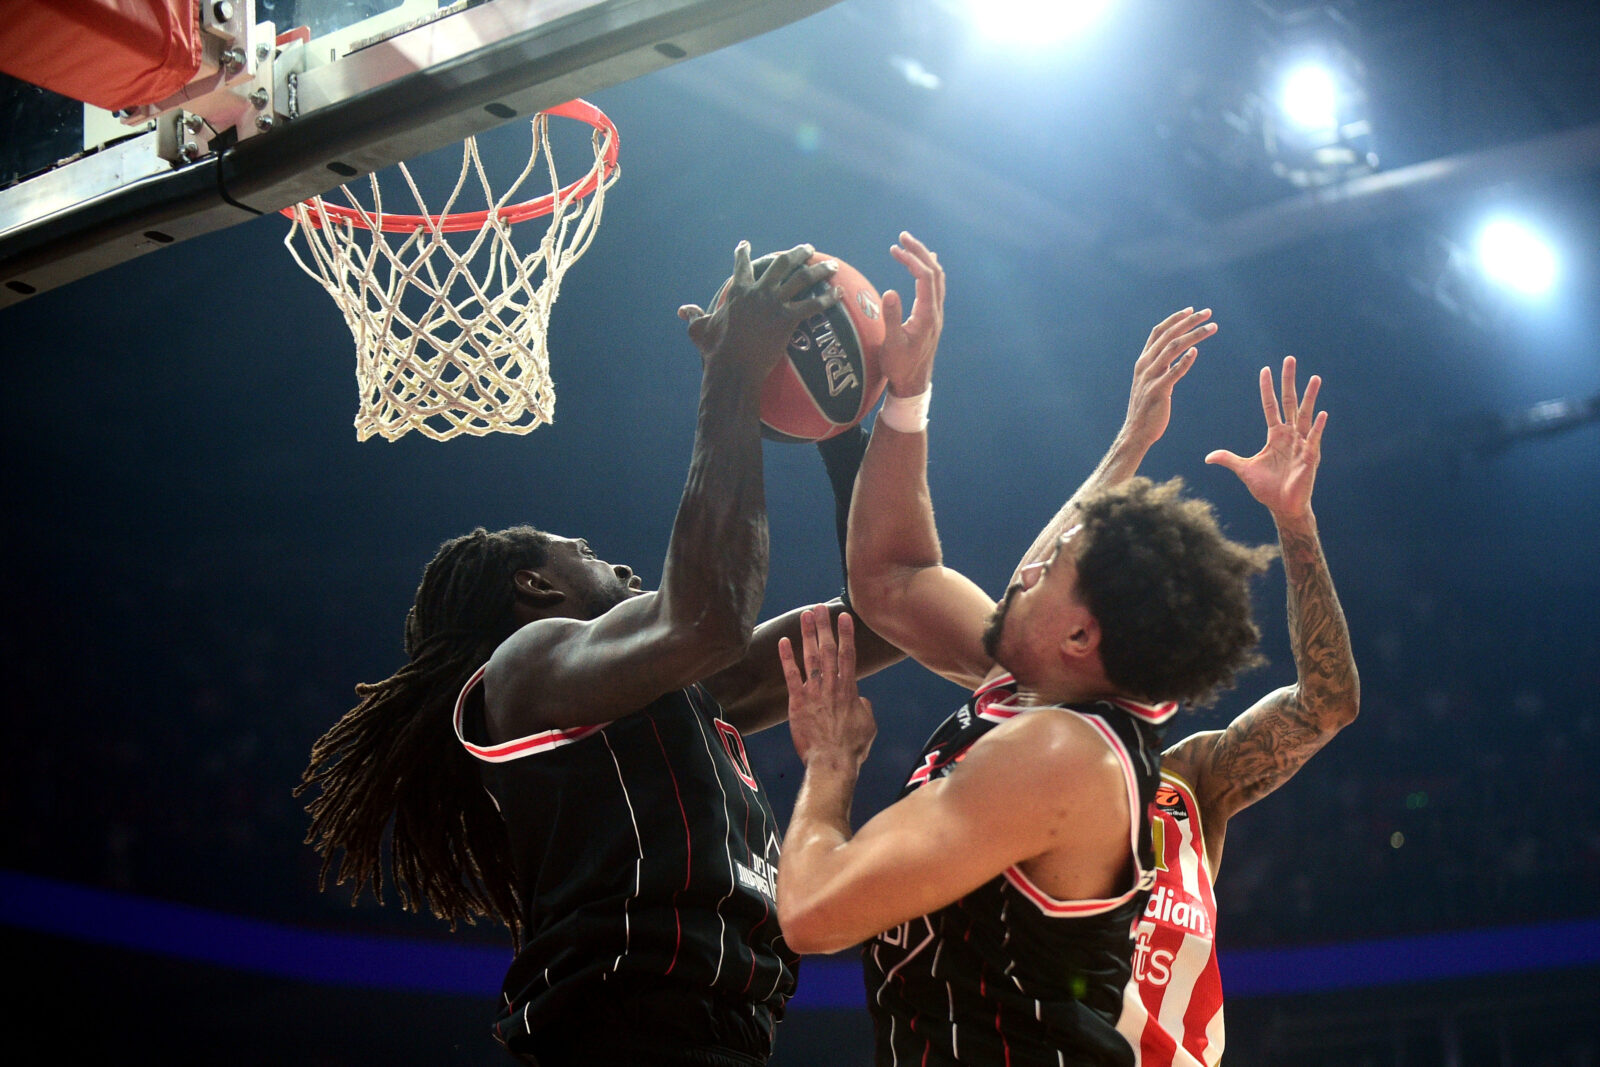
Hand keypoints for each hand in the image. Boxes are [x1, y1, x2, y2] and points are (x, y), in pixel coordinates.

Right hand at [678, 242, 838, 378]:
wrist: (732, 366)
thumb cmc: (716, 351)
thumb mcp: (700, 330)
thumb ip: (694, 316)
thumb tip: (683, 310)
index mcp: (738, 292)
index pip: (741, 265)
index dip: (743, 253)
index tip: (746, 244)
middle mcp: (758, 292)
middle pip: (781, 264)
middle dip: (797, 254)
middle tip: (807, 249)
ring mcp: (774, 304)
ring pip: (802, 279)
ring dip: (819, 270)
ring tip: (832, 266)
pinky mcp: (788, 319)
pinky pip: (814, 305)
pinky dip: (829, 297)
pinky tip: (840, 293)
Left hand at [779, 607, 876, 770]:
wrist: (831, 761)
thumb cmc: (851, 747)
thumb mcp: (868, 725)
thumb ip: (865, 707)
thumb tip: (862, 700)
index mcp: (849, 690)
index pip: (848, 655)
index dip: (846, 634)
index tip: (844, 616)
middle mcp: (831, 686)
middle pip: (828, 650)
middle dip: (825, 627)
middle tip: (820, 608)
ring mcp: (813, 692)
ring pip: (811, 657)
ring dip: (808, 635)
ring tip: (806, 615)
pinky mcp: (797, 702)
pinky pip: (791, 675)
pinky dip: (787, 658)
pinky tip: (784, 642)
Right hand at [878, 231, 944, 396]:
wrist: (912, 383)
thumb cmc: (899, 366)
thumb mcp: (891, 344)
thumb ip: (891, 318)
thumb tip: (889, 292)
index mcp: (927, 315)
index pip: (924, 277)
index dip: (911, 260)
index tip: (894, 249)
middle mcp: (935, 311)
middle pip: (934, 272)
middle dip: (919, 251)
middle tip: (903, 236)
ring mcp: (936, 314)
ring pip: (937, 278)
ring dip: (925, 258)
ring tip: (911, 245)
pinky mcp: (932, 317)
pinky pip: (936, 286)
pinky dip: (930, 270)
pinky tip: (926, 265)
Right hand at [1121, 307, 1216, 450]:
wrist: (1136, 432)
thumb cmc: (1147, 408)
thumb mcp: (1150, 381)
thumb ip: (1161, 366)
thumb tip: (1179, 354)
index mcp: (1143, 361)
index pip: (1158, 332)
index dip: (1174, 319)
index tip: (1190, 309)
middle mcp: (1145, 365)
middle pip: (1168, 335)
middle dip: (1189, 321)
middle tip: (1208, 312)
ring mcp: (1150, 377)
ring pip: (1173, 348)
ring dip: (1194, 335)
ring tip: (1212, 328)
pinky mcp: (1158, 391)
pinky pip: (1173, 373)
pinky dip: (1184, 361)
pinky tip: (1195, 352)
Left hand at [1206, 356, 1326, 520]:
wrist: (1283, 507)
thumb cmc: (1267, 489)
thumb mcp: (1244, 470)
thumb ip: (1228, 460)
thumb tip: (1208, 457)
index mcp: (1276, 435)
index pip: (1271, 406)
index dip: (1267, 389)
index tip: (1265, 369)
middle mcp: (1290, 435)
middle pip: (1289, 403)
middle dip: (1289, 382)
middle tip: (1290, 359)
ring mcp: (1302, 444)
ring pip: (1304, 416)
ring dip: (1309, 397)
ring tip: (1314, 378)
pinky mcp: (1310, 457)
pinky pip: (1313, 439)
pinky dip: (1317, 427)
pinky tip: (1321, 413)